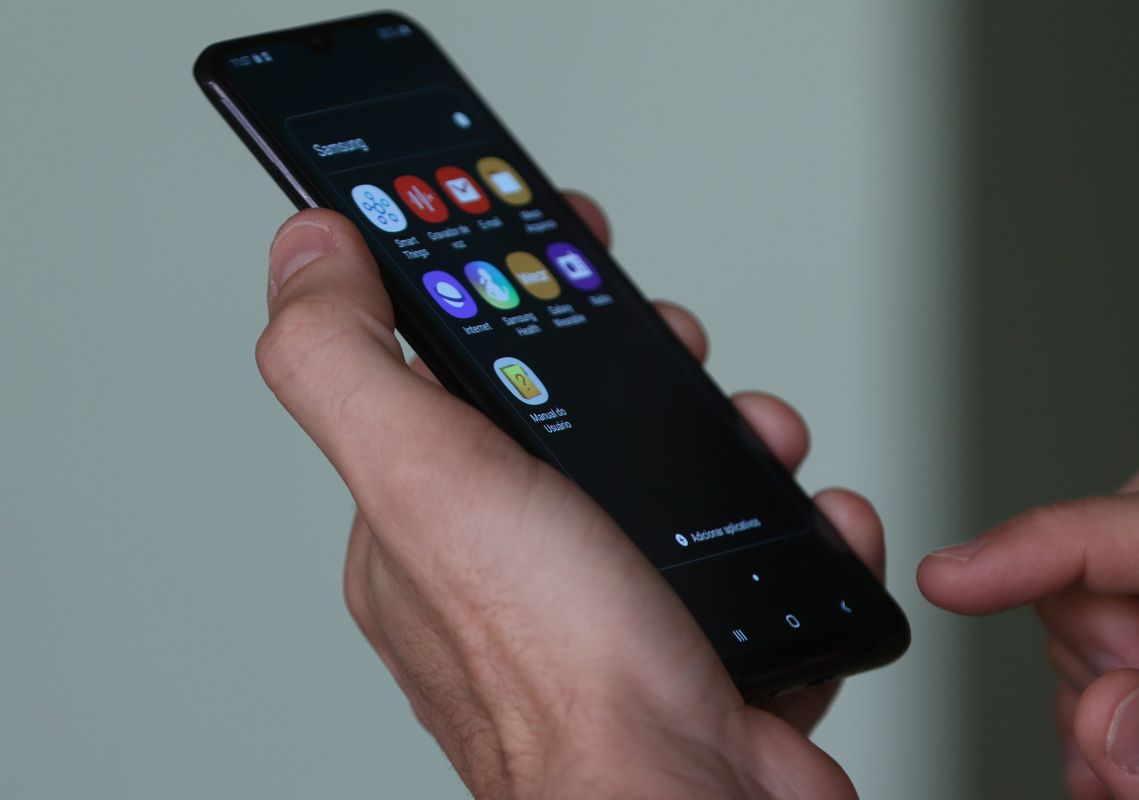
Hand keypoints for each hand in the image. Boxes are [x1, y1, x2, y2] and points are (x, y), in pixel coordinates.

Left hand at [258, 193, 880, 798]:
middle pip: (577, 418)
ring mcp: (613, 610)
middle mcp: (515, 570)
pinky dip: (796, 530)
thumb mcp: (426, 480)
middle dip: (643, 365)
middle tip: (676, 348)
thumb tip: (305, 252)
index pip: (451, 372)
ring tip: (761, 441)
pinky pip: (757, 561)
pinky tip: (811, 525)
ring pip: (678, 484)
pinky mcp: (702, 647)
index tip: (556, 239)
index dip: (505, 292)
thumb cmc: (564, 683)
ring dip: (735, 440)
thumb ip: (347, 360)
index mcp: (429, 526)